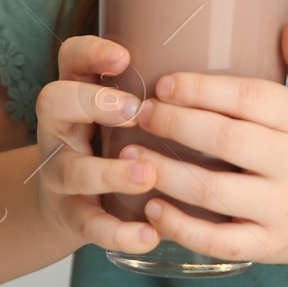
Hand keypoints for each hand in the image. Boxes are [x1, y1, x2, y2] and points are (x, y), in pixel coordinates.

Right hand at [32, 35, 162, 256]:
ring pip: (72, 170)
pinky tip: (150, 234)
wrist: (72, 204)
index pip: (70, 58)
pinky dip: (118, 232)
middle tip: (134, 110)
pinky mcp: (71, 215)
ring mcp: (61, 173)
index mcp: (77, 92)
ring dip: (110, 172)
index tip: (124, 56)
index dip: (90, 52)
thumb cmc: (114, 142)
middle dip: (94, 103)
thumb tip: (232, 64)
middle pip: (55, 102)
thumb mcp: (124, 108)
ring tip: (146, 173)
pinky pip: (88, 224)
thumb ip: (156, 87)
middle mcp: (61, 128)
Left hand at [118, 18, 287, 264]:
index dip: (202, 89)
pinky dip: (182, 228)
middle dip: (175, 124)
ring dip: (166, 174)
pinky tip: (152, 209)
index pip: (249, 98)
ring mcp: (282, 208)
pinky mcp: (271, 246)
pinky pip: (220, 242)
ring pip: (214, 193)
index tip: (163, 83)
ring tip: (128, 158)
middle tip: (138, 113)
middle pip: (225, 140)